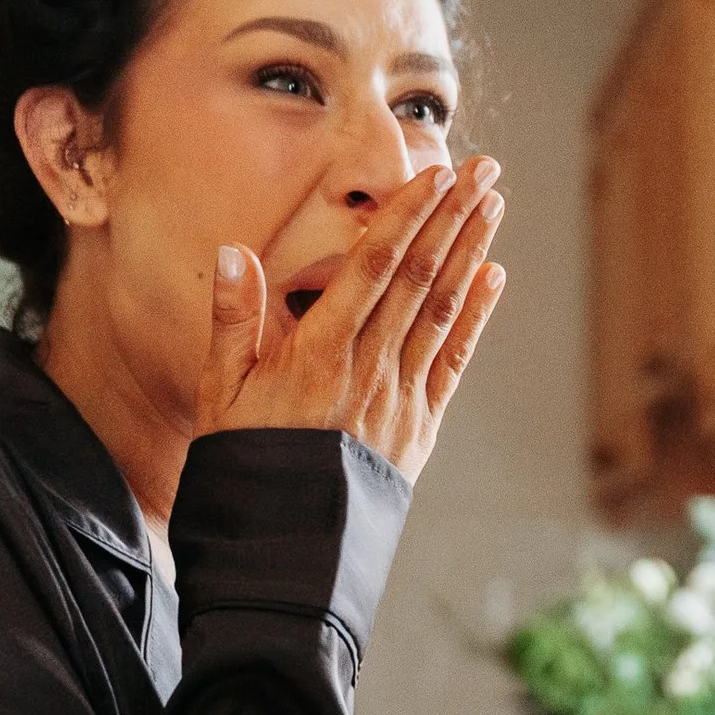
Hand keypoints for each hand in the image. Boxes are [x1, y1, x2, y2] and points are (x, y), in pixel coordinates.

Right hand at [196, 156, 507, 481]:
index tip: (438, 173)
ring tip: (494, 203)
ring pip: (444, 310)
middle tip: (485, 168)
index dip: (410, 215)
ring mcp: (400, 397)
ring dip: (472, 251)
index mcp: (319, 353)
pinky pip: (453, 360)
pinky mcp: (419, 426)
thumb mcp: (220, 392)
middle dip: (454, 216)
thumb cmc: (245, 464)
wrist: (284, 547)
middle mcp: (369, 368)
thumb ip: (232, 320)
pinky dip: (476, 315)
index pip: (375, 267)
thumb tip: (233, 252)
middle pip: (421, 277)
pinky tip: (493, 276)